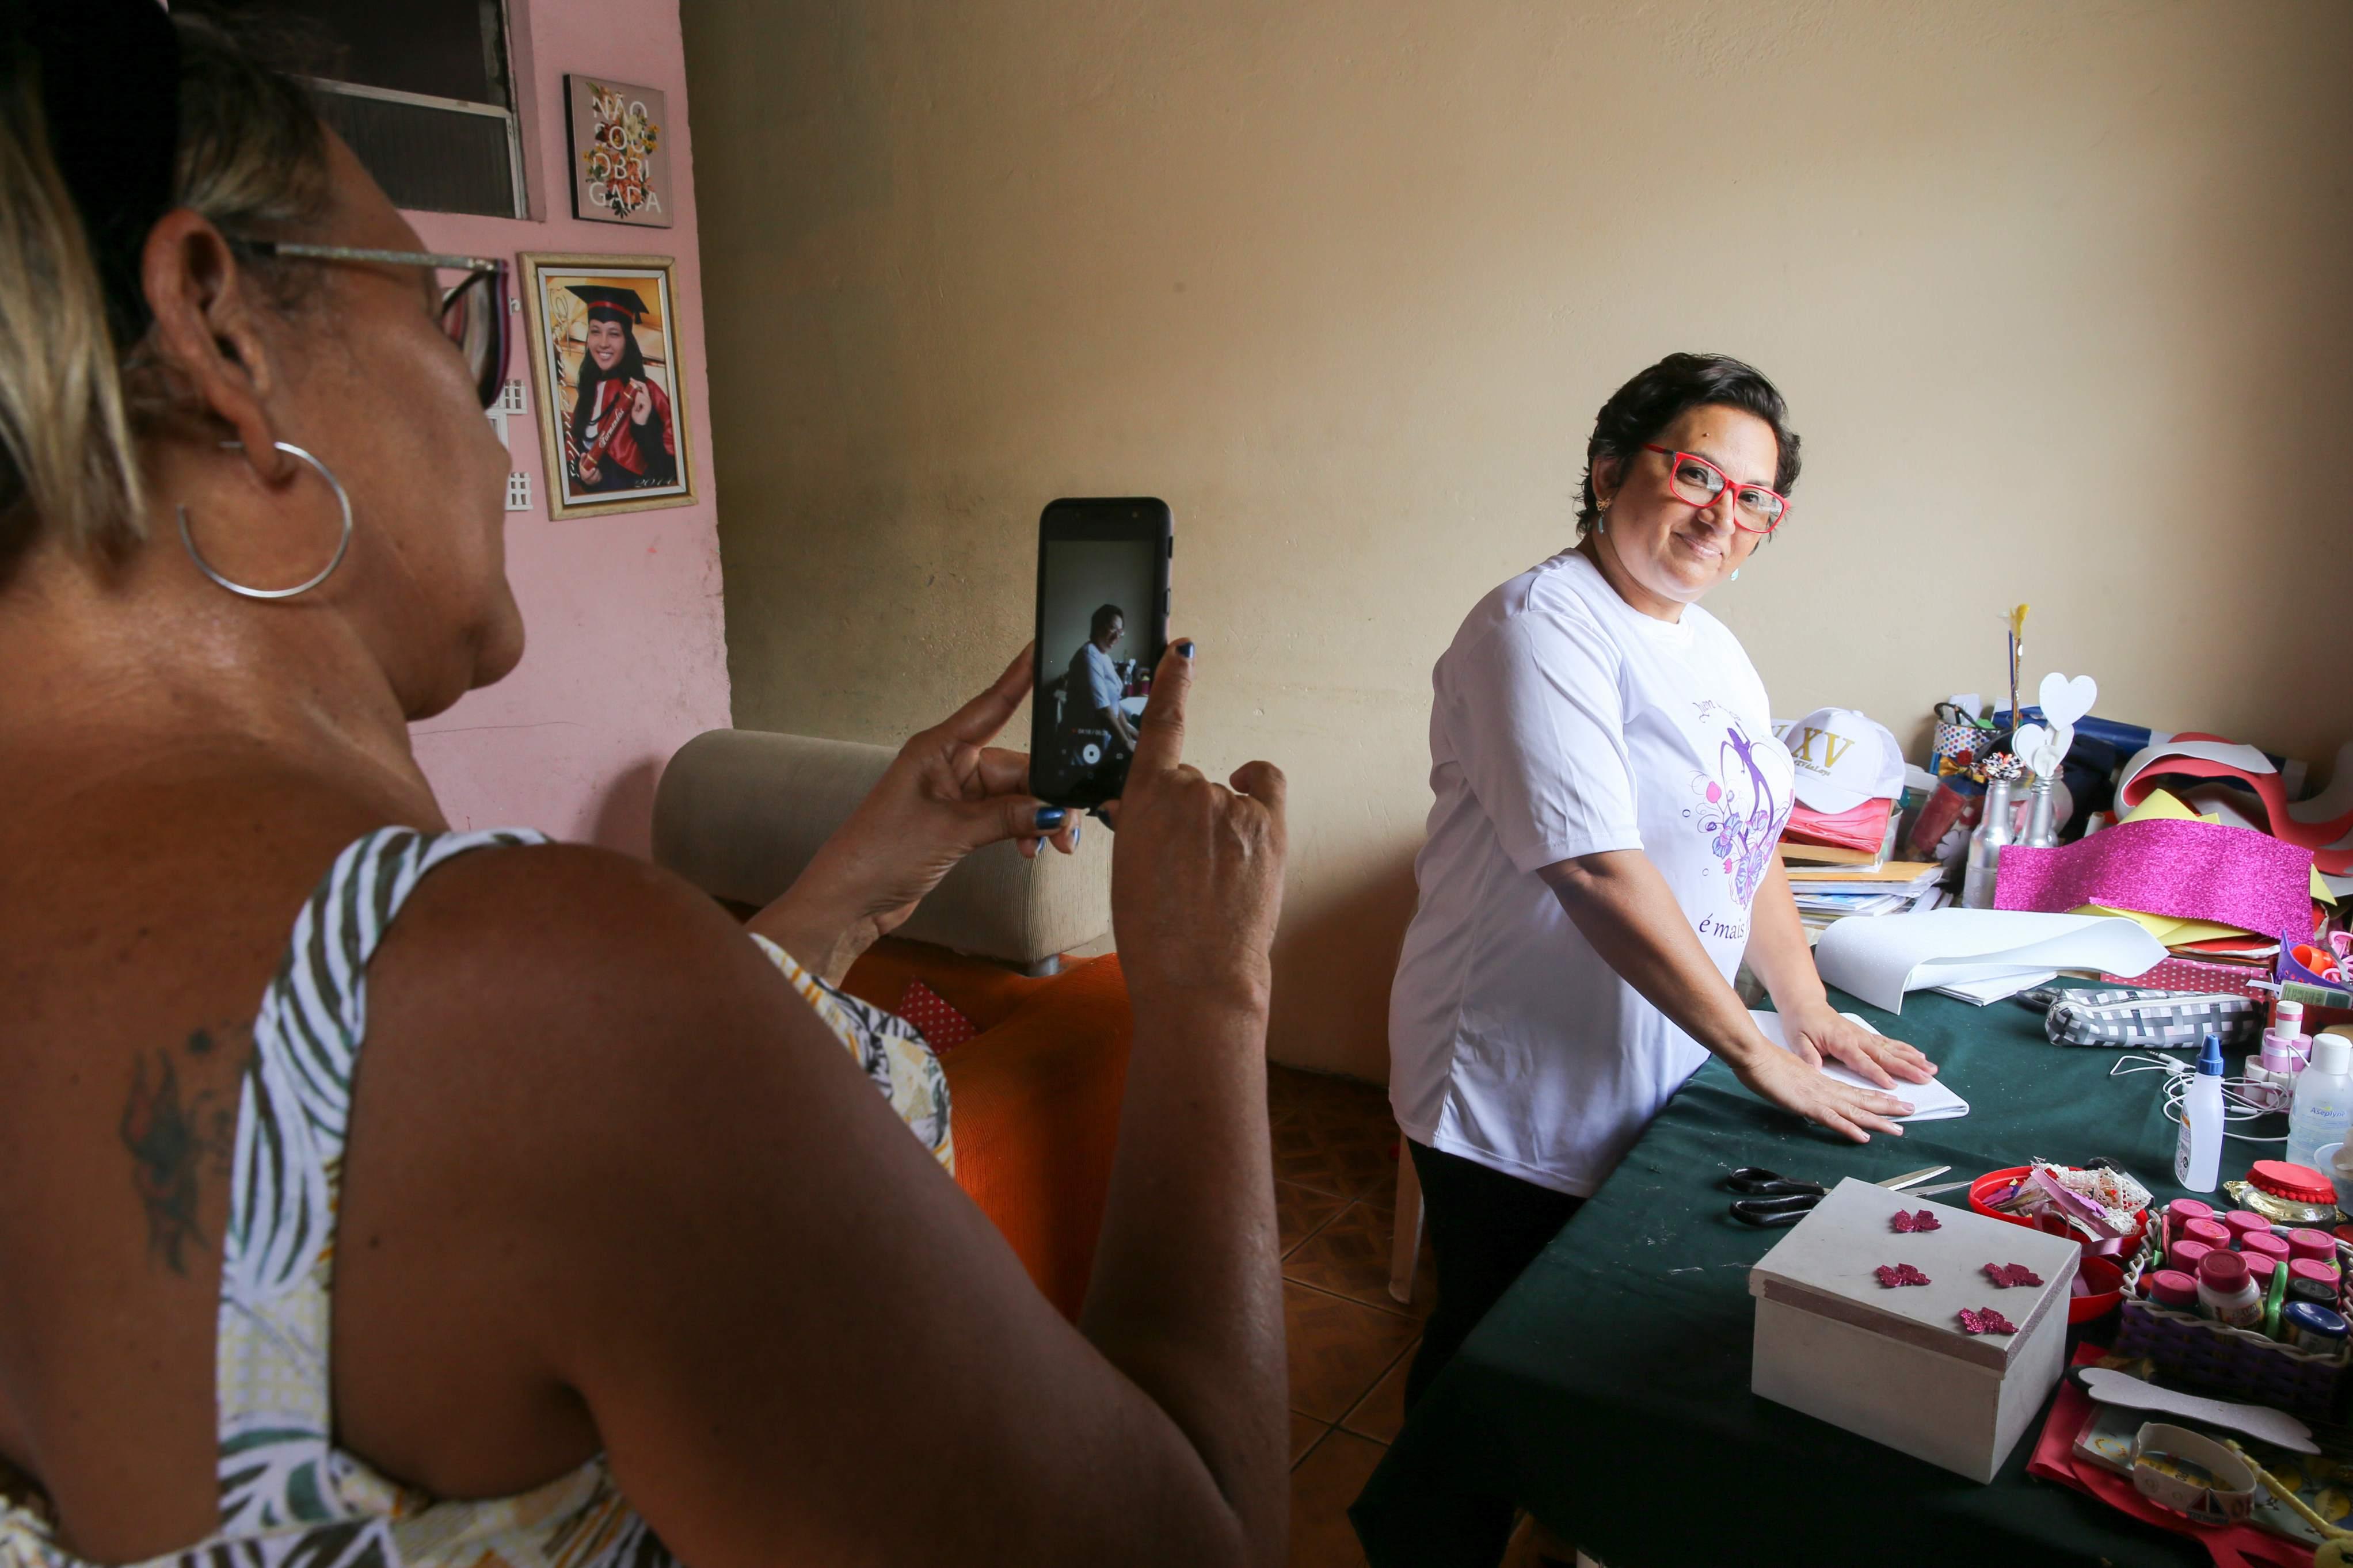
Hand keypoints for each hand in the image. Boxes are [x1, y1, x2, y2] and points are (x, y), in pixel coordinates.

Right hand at [578, 452, 599, 484]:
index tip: (594, 468)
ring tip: (597, 470)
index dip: (591, 473)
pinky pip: (599, 479)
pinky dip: (600, 475)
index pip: (586, 476)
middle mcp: (587, 480)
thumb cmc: (584, 467)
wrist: (586, 472)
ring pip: (597, 479)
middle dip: (596, 473)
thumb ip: (583, 457)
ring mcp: (592, 482)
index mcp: (583, 475)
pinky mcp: (596, 482)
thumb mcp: (582, 462)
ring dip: (598, 474)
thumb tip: (584, 454)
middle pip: (593, 478)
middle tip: (597, 468)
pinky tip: (598, 472)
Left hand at [630, 378, 652, 424]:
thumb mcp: (633, 404)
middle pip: (643, 387)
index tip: (631, 379)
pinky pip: (640, 399)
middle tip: (631, 382)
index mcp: (645, 398)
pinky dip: (637, 403)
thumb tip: (627, 391)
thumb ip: (632, 398)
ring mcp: (648, 401)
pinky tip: (637, 408)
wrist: (639, 423)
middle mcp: (648, 398)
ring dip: (635, 399)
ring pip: (639, 394)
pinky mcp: (648, 405)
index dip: (638, 382)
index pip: (643, 387)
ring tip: (635, 407)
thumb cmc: (636, 415)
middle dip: (637, 384)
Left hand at [753, 647, 1075, 980]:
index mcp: (937, 750)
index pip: (990, 706)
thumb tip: (1054, 811)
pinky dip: (1022, 831)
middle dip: (1046, 793)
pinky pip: (1005, 816)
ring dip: (1038, 818)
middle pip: (1015, 766)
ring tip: (1055, 845)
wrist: (849, 900)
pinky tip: (1031, 849)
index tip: (1041, 651)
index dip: (1018, 679)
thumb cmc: (877, 854)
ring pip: (1016, 795)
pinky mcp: (958, 823)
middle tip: (1068, 824)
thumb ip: (1007, 817)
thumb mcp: (951, 831)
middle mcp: (948, 767)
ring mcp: (954, 796)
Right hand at [1103, 640, 1286, 1015]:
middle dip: (1188, 815)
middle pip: (1190, 782)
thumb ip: (1139, 825)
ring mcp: (1231, 802)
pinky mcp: (1268, 821)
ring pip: (1226, 796)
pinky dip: (1258, 796)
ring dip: (1222, 825)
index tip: (1183, 650)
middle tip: (1186, 865)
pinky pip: (1265, 785)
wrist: (1197, 976)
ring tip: (1215, 879)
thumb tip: (1148, 807)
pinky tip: (1250, 826)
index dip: (1172, 683)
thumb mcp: (1128, 869)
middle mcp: (1187, 789)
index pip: (1161, 724)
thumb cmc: (1156, 934)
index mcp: (1141, 798)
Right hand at [1732, 1042, 1914, 1143]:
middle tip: (1911, 1112)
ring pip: (1854, 1111)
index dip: (1877, 1098)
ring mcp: (1818, 1097)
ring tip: (1898, 1128)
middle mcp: (1826, 1089)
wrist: (1754, 1055)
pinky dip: (1849, 1128)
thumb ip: (1805, 1085)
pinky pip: (1832, 1119)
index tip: (1895, 1102)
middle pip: (1863, 1100)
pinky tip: (1864, 1136)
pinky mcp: (1807, 1104)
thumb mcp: (1792, 1075)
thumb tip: (1814, 1092)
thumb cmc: (1767, 1064)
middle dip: (1888, 1108)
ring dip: (1877, 1120)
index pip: (1856, 1092)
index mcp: (1823, 1082)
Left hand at [1777, 1002, 1937, 1089]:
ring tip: (1931, 1068)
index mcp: (1841, 1042)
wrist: (1805, 1005)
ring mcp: (1864, 1036)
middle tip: (1925, 1078)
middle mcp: (1857, 1038)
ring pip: (1893, 1049)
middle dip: (1907, 1068)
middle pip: (1885, 1055)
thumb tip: (1814, 1071)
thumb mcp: (1797, 1040)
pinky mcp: (1866, 1035)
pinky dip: (1906, 1049)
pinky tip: (1920, 1056)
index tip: (1892, 1086)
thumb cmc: (1801, 1024)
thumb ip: (1807, 1056)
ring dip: (1913, 1059)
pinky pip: (1890, 1043)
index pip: (1862, 1061)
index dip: (1877, 1074)